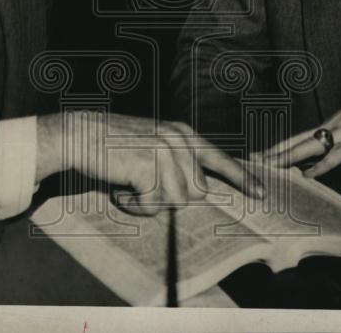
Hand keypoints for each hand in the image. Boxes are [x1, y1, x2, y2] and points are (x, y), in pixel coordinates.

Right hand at [36, 111, 263, 214]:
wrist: (79, 135)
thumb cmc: (113, 146)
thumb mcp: (152, 146)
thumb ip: (177, 163)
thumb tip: (202, 192)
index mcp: (182, 134)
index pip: (219, 158)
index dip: (241, 178)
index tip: (261, 193)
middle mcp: (178, 140)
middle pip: (197, 192)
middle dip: (169, 197)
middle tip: (141, 184)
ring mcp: (164, 152)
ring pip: (176, 202)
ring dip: (148, 202)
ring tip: (128, 184)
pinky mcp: (148, 167)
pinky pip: (153, 206)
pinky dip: (134, 205)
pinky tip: (120, 188)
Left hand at [260, 68, 340, 177]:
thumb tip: (337, 147)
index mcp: (335, 123)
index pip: (300, 136)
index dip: (280, 145)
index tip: (261, 154)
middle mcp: (336, 126)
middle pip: (299, 141)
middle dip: (275, 152)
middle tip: (253, 160)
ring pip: (311, 146)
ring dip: (288, 157)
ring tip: (269, 166)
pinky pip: (338, 154)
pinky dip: (322, 165)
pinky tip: (308, 174)